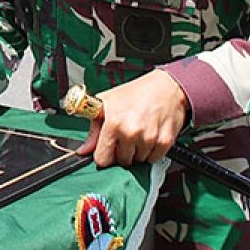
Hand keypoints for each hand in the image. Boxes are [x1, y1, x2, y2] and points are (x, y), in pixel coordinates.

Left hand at [75, 71, 189, 167]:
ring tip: (138, 134)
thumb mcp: (106, 104)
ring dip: (137, 152)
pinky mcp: (165, 142)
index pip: (102, 159)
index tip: (107, 149)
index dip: (104, 155)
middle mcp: (131, 132)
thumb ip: (93, 131)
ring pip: (138, 161)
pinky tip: (149, 137)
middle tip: (125, 137)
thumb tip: (83, 150)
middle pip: (121, 162)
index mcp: (113, 123)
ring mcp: (149, 138)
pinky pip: (153, 159)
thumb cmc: (135, 93)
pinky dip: (151, 152)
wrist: (166, 87)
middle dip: (121, 153)